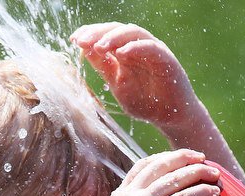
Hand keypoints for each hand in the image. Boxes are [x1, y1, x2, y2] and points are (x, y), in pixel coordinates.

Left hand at [71, 23, 198, 127]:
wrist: (170, 118)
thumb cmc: (146, 102)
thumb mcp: (118, 85)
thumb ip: (104, 68)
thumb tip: (83, 49)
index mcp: (125, 52)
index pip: (106, 35)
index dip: (89, 33)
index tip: (74, 39)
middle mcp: (138, 47)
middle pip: (117, 29)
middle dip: (98, 33)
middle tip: (82, 41)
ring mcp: (153, 51)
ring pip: (133, 33)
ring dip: (114, 37)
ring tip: (99, 46)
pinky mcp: (166, 59)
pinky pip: (151, 47)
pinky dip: (136, 47)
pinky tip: (122, 53)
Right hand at [96, 149, 219, 195]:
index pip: (143, 166)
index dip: (165, 158)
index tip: (182, 158)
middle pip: (160, 165)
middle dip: (184, 158)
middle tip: (203, 159)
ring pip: (174, 179)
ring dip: (197, 172)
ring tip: (215, 175)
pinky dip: (200, 192)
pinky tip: (212, 192)